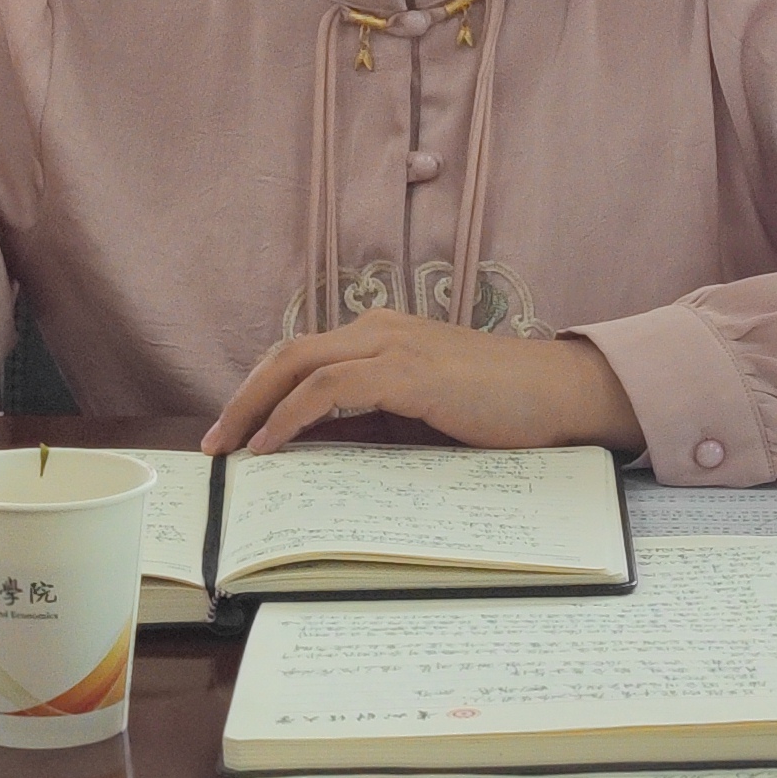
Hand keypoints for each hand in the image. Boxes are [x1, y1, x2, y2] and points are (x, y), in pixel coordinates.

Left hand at [205, 316, 646, 460]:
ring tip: (230, 447)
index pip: (303, 357)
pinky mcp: (408, 369)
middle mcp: (380, 328)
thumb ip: (372, 422)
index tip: (234, 433)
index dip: (260, 392)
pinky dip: (291, 414)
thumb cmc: (501, 410)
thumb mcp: (422, 417)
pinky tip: (272, 443)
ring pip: (298, 363)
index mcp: (384, 336)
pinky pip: (329, 387)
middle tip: (214, 442)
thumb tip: (313, 448)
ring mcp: (393, 344)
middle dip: (242, 397)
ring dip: (254, 407)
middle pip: (287, 353)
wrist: (562, 395)